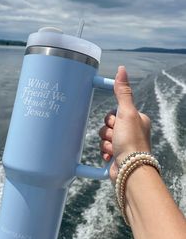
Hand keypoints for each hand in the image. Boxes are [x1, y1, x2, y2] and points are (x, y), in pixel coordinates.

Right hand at [99, 66, 150, 181]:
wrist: (130, 169)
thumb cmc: (131, 141)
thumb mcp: (127, 113)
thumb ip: (123, 92)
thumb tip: (122, 69)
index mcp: (136, 119)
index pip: (114, 111)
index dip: (111, 117)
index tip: (116, 123)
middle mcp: (131, 131)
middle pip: (107, 124)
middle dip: (107, 131)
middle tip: (116, 137)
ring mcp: (123, 143)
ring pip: (104, 136)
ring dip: (106, 142)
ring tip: (114, 148)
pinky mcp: (116, 154)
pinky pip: (103, 147)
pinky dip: (105, 151)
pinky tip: (111, 156)